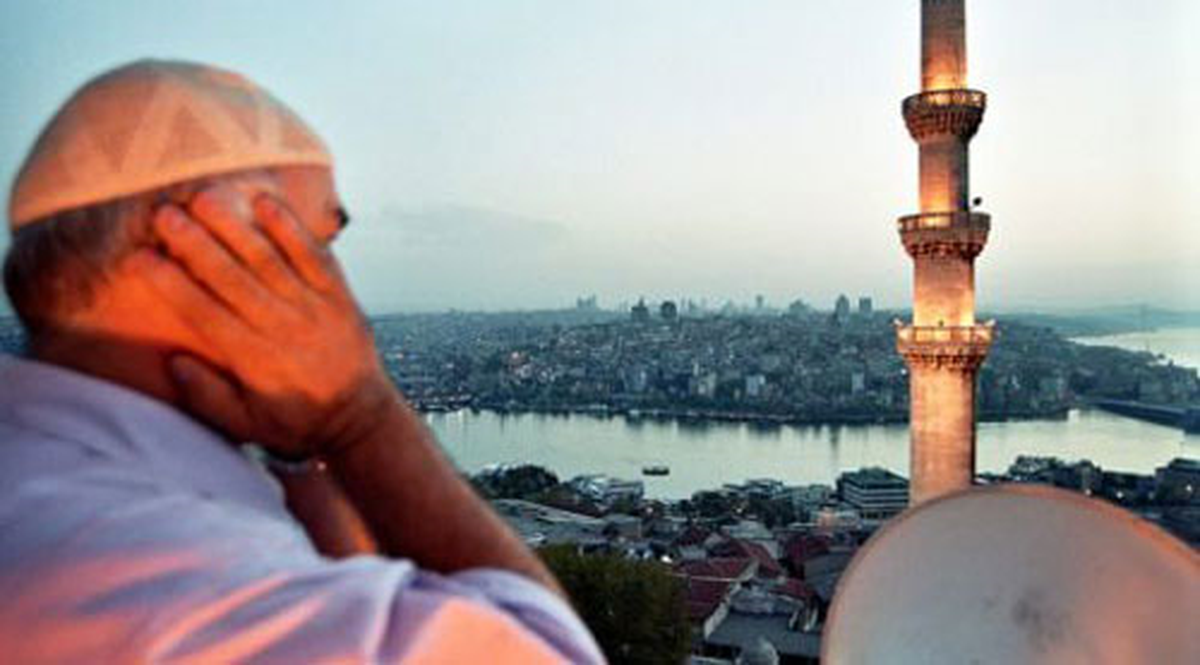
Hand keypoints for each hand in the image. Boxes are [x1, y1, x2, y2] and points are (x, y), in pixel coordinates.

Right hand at [131, 184, 395, 458]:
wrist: (360, 417)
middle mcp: (281, 328)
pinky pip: (314, 256)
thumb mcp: (247, 424)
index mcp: (253, 359)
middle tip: (163, 214)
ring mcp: (313, 308)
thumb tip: (172, 361)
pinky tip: (266, 202)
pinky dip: (291, 229)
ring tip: (205, 197)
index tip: (139, 258)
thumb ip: (207, 396)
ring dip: (235, 227)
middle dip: (195, 245)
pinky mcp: (339, 295)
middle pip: (231, 279)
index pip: (204, 313)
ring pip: (269, 260)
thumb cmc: (296, 420)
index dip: (170, 284)